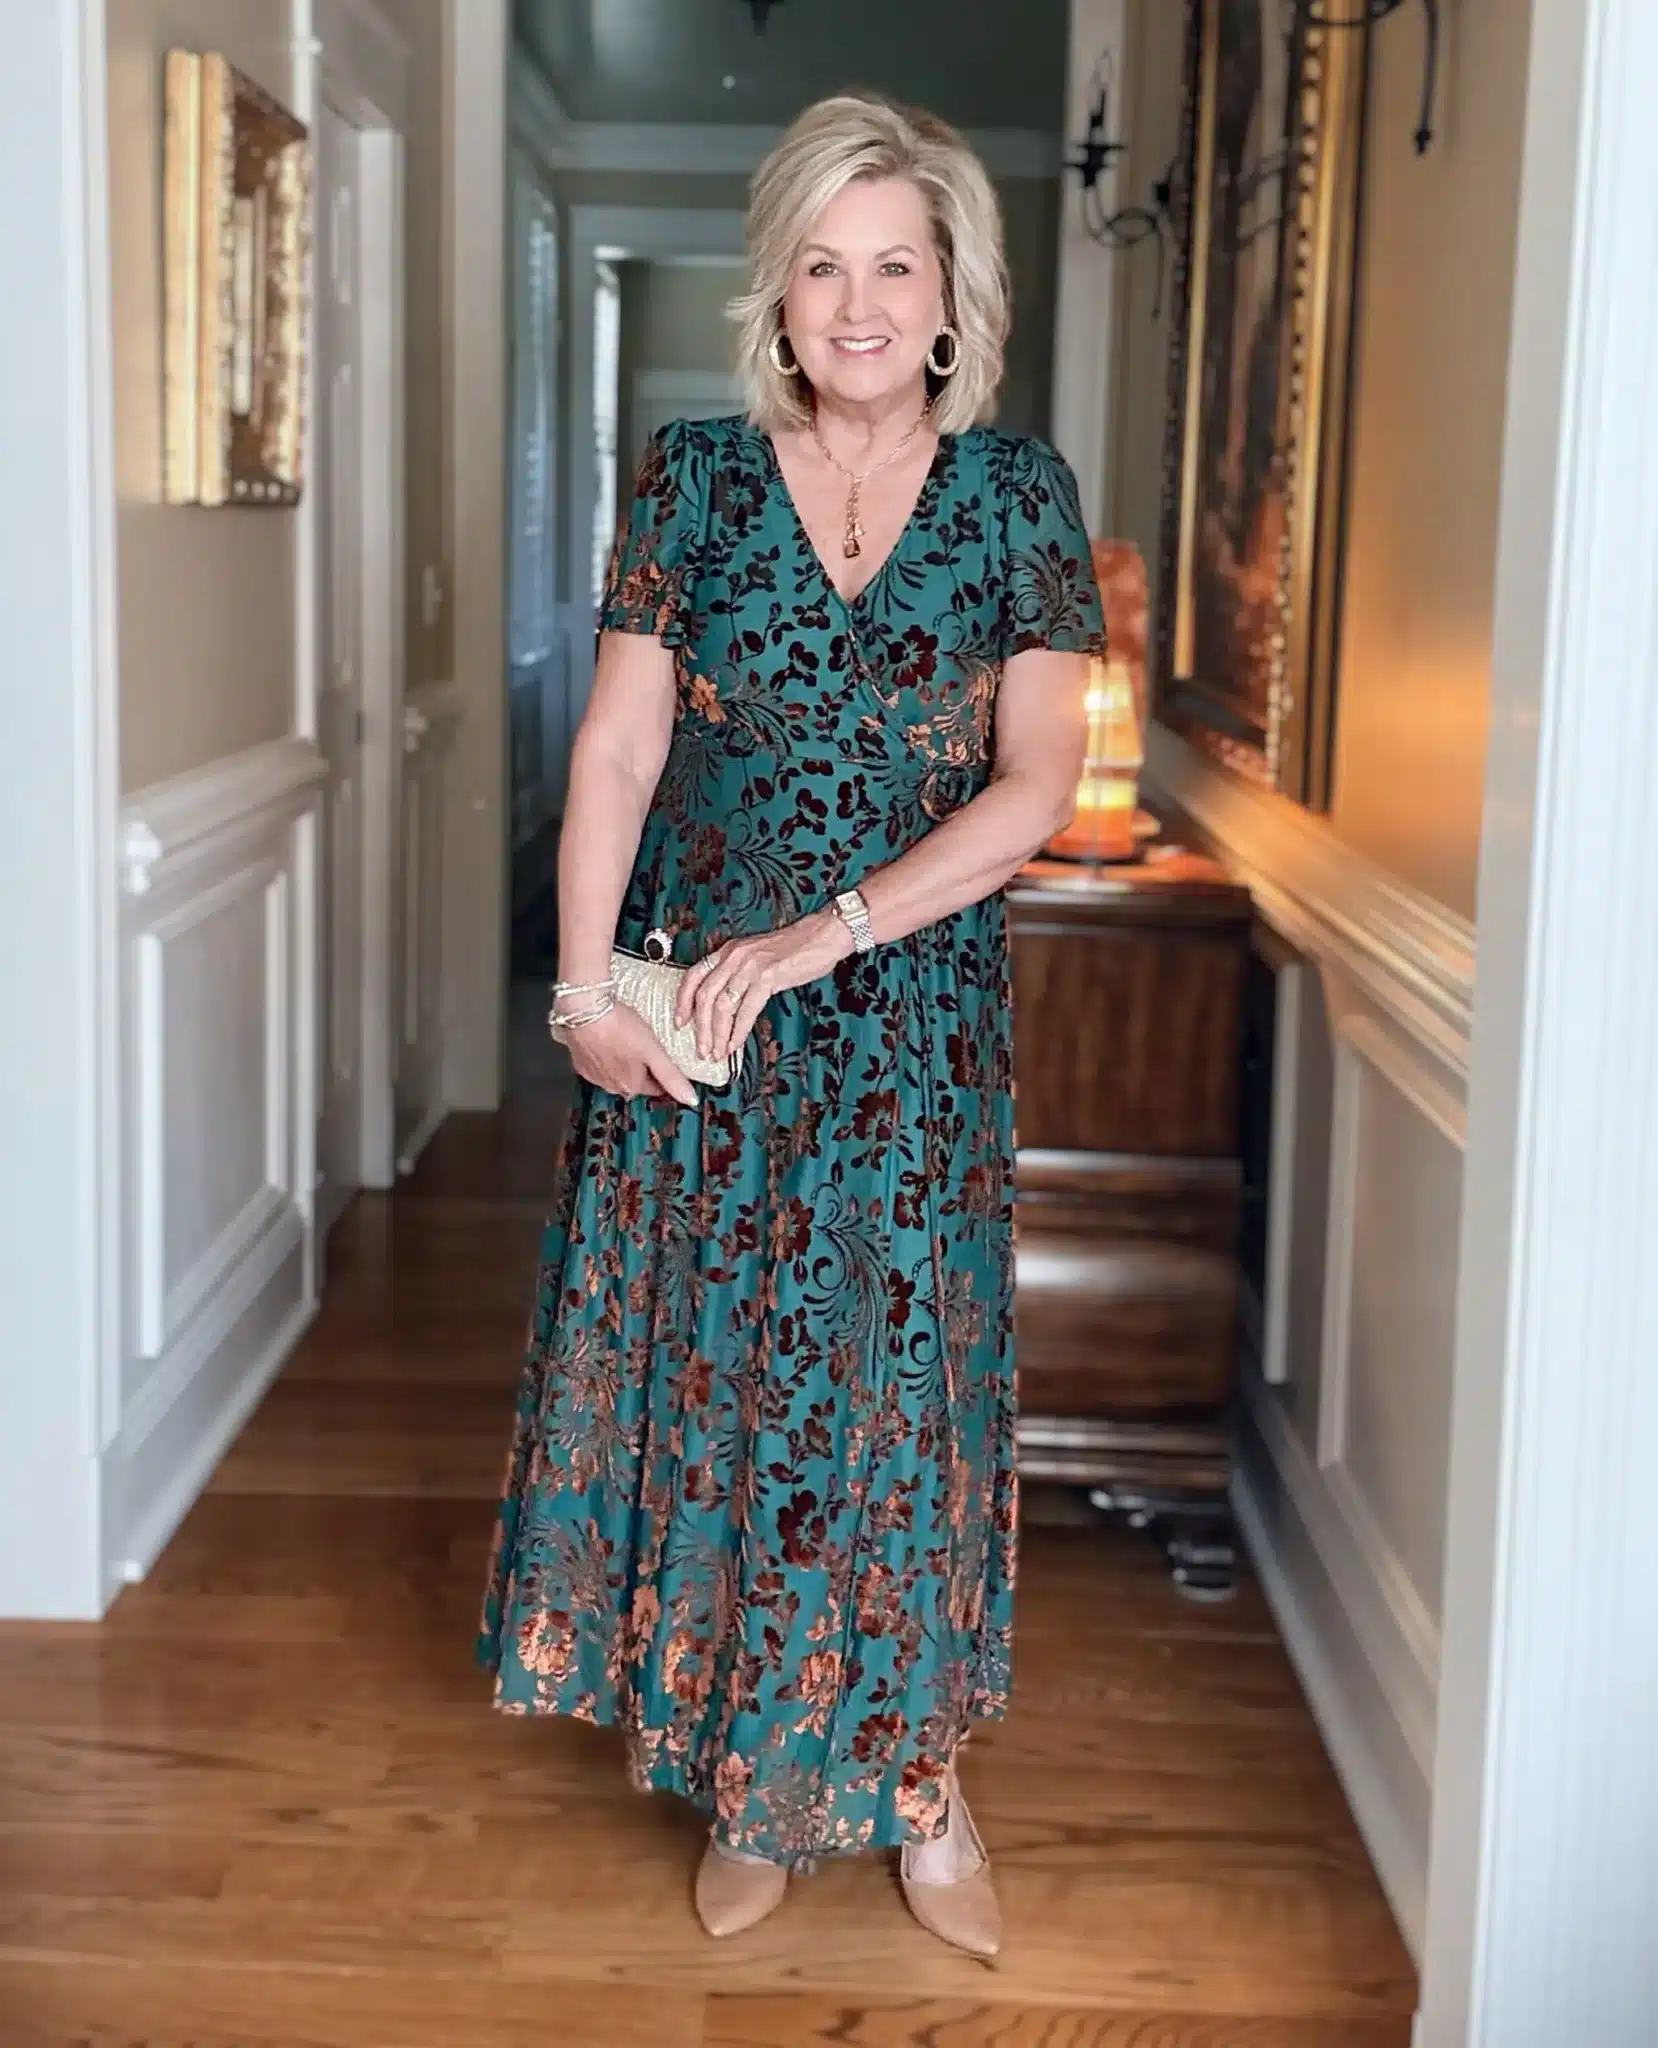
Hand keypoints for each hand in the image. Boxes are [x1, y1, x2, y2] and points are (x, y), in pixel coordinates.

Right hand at [559, 1002, 697, 1106]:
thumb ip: (672, 1077)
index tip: (666, 1060)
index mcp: (631, 1086)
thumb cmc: (619, 1028)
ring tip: (628, 1039)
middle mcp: (610, 1086)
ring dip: (623, 1061)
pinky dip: (605, 1054)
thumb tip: (691, 1101)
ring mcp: (593, 1075)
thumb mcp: (653, 1051)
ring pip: (616, 1072)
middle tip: (647, 1046)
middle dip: (643, 1068)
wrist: (583, 1011)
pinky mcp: (579, 1061)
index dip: (664, 1074)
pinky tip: (608, 1039)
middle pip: (635, 1081)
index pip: (656, 1088)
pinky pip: (598, 1063)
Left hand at [675, 909, 854, 1064]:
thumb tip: (726, 1006)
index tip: (680, 1022)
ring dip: (717, 1035)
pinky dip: (738, 1032)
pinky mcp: (768, 976)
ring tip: (717, 1052)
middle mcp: (734, 957)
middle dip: (700, 1028)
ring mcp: (750, 966)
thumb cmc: (794, 949)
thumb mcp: (756, 957)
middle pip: (704, 997)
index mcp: (728, 951)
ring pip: (722, 1007)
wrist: (822, 936)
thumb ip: (738, 974)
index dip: (683, 1002)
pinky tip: (735, 1044)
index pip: (693, 976)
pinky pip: (746, 1010)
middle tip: (701, 1048)